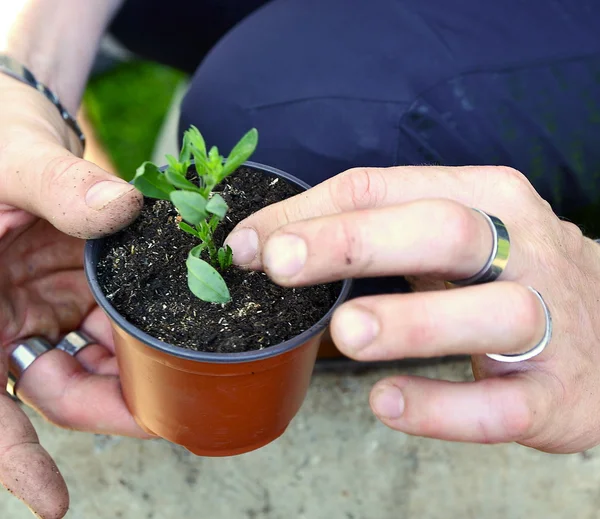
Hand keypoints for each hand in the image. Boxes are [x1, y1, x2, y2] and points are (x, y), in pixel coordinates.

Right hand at [0, 75, 145, 517]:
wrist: (8, 124)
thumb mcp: (12, 161)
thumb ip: (58, 185)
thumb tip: (120, 207)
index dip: (15, 460)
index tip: (54, 503)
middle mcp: (3, 322)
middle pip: (53, 390)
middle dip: (110, 397)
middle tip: (166, 397)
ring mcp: (39, 308)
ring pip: (89, 362)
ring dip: (129, 362)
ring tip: (171, 349)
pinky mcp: (69, 291)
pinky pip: (107, 327)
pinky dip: (133, 329)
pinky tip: (160, 318)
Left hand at [225, 165, 599, 453]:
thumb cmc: (505, 275)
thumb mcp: (449, 237)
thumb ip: (376, 234)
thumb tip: (271, 244)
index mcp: (484, 198)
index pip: (384, 188)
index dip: (310, 214)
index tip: (250, 245)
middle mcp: (521, 249)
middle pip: (442, 230)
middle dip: (354, 243)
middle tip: (281, 264)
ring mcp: (547, 321)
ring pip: (488, 314)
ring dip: (411, 322)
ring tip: (346, 333)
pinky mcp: (558, 392)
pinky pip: (503, 405)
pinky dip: (445, 408)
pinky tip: (388, 404)